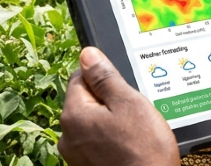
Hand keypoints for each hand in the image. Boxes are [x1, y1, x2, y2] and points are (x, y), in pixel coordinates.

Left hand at [58, 47, 179, 165]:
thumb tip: (87, 54)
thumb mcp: (129, 103)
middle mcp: (67, 136)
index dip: (104, 79)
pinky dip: (112, 143)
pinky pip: (97, 145)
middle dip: (109, 103)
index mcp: (73, 114)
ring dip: (112, 124)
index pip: (80, 77)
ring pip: (93, 125)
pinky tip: (130, 149)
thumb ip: (105, 77)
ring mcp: (76, 157)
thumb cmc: (143, 151)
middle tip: (133, 115)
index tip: (123, 91)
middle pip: (86, 102)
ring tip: (135, 134)